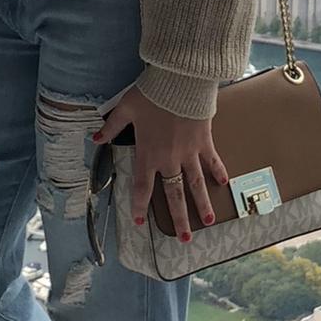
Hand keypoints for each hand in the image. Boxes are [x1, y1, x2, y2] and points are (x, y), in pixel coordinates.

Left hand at [93, 87, 228, 244]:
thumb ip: (112, 127)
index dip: (139, 206)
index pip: (142, 187)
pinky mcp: (204, 141)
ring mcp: (189, 152)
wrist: (180, 81)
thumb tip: (96, 138)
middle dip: (179, 219)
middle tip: (183, 239)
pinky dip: (218, 171)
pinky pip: (212, 160)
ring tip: (209, 223)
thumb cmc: (151, 94)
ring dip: (202, 204)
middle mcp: (169, 159)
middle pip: (174, 195)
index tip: (138, 222)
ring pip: (196, 184)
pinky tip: (223, 183)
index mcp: (148, 154)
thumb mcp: (125, 108)